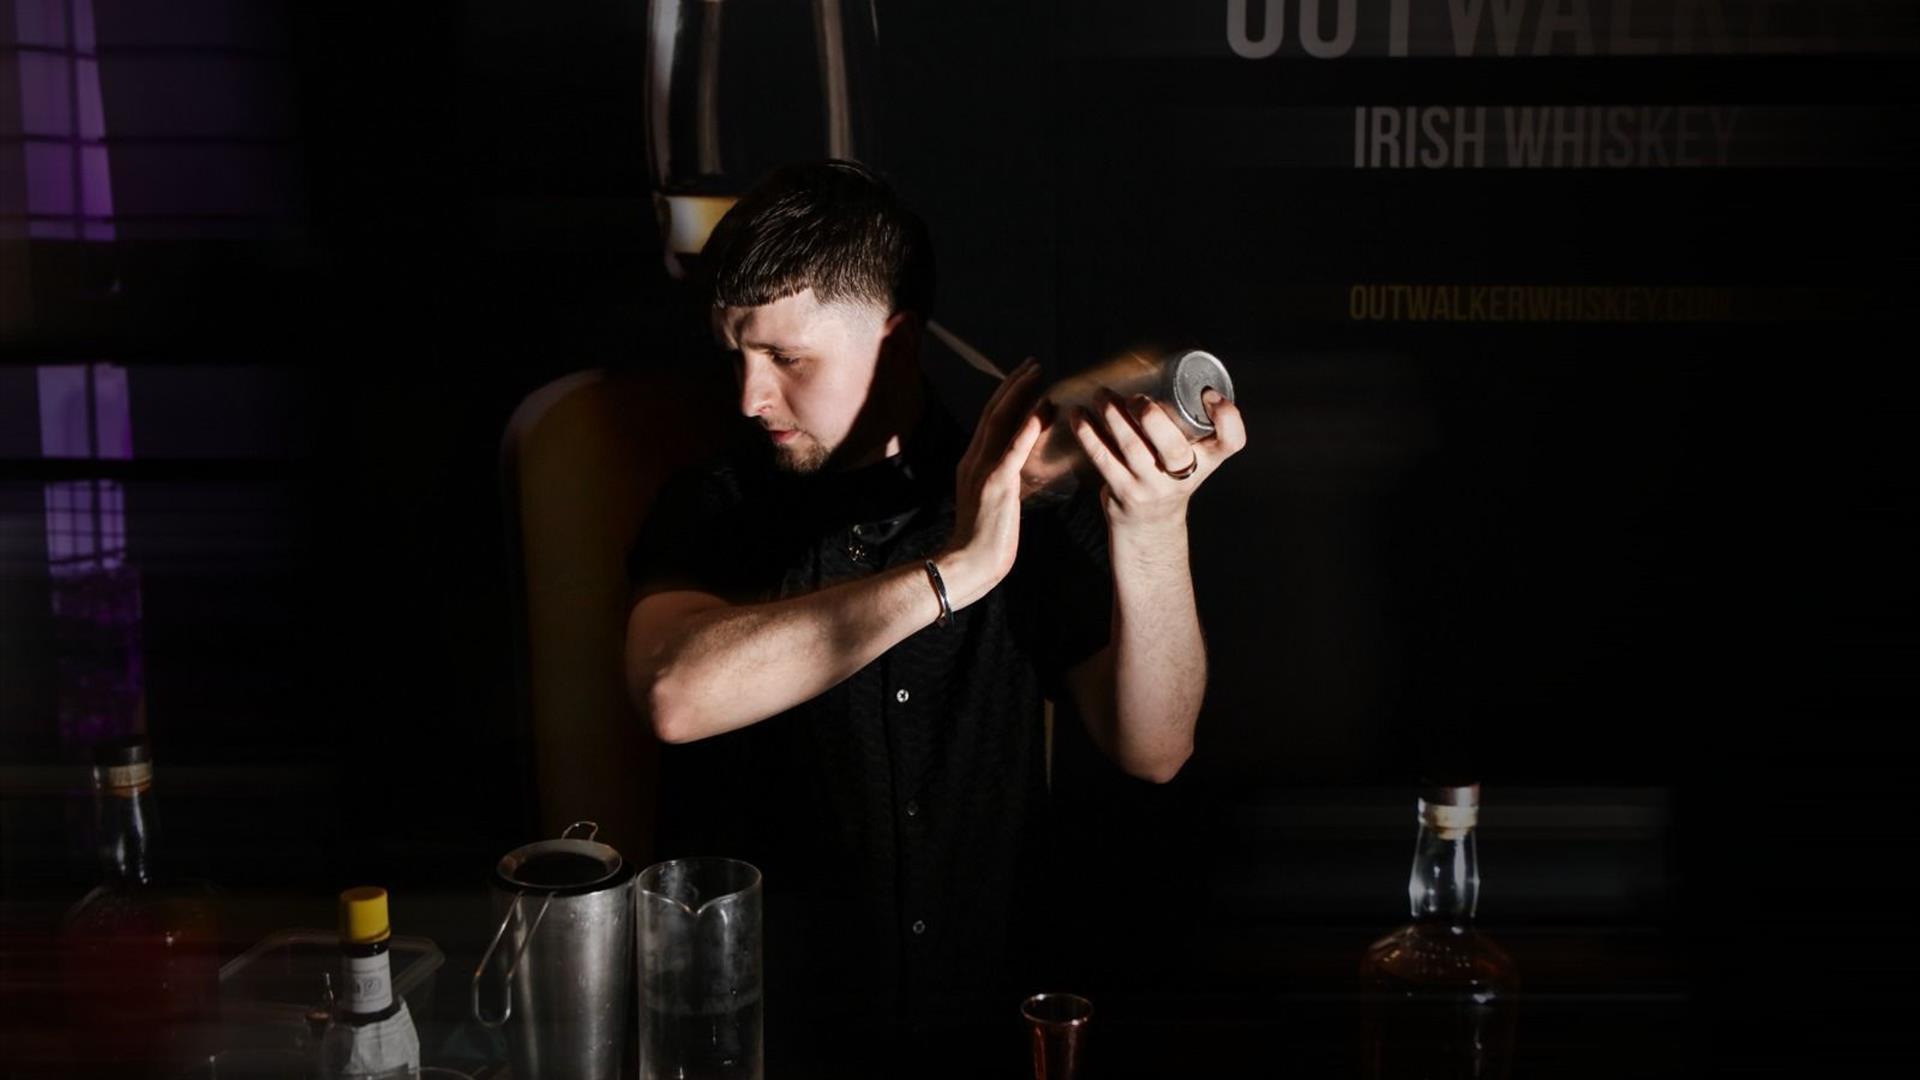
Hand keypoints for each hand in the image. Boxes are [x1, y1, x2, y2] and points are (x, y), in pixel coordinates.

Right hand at [938, 359, 1049, 608]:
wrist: (965, 565)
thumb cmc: (983, 542)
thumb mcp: (992, 503)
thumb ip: (1002, 480)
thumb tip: (1019, 469)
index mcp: (972, 463)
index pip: (990, 420)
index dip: (1007, 394)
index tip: (1024, 376)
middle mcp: (973, 460)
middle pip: (993, 411)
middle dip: (1014, 384)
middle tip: (1034, 363)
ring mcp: (983, 471)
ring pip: (1000, 421)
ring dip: (1020, 394)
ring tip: (1039, 374)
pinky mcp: (995, 485)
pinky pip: (1013, 450)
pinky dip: (1027, 427)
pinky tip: (1042, 409)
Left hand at [1070, 388, 1247, 532]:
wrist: (1150, 525)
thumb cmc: (1169, 475)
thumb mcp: (1192, 454)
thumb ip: (1186, 422)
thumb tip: (1156, 365)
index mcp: (1208, 460)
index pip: (1232, 441)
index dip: (1226, 417)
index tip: (1209, 394)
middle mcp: (1185, 476)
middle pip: (1174, 447)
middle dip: (1151, 416)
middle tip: (1134, 397)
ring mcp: (1154, 488)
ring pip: (1133, 448)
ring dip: (1113, 416)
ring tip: (1101, 395)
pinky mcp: (1125, 493)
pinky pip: (1103, 459)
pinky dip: (1088, 434)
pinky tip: (1079, 416)